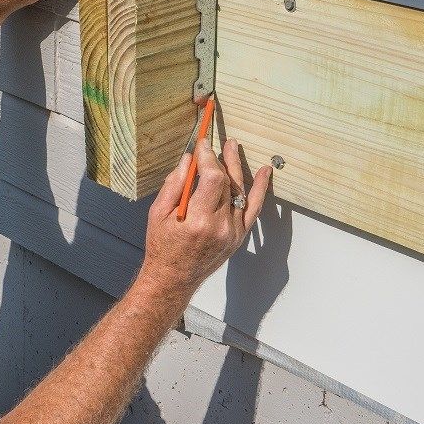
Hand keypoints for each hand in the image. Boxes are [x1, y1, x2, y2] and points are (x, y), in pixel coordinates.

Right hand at [138, 138, 272, 298]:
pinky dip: (260, 189)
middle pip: (226, 182)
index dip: (208, 157)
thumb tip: (189, 160)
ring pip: (239, 191)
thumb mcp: (158, 213)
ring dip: (236, 168)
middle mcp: (220, 226)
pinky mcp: (239, 236)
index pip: (212, 178)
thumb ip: (175, 184)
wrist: (174, 279)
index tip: (202, 146)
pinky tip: (264, 172)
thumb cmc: (162, 247)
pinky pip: (253, 209)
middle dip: (219, 160)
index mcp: (198, 220)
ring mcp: (233, 232)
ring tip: (233, 148)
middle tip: (215, 144)